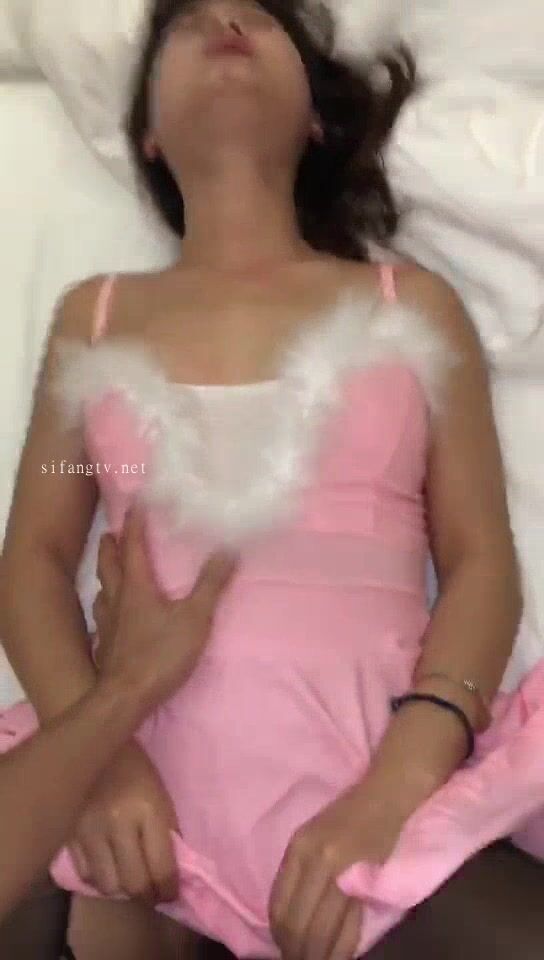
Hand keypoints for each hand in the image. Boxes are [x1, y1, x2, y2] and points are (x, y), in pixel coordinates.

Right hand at [71, 741, 177, 901]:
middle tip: (152, 895)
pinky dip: (98, 877)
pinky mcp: (69, 833)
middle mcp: (118, 824)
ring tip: (128, 880)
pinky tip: (106, 867)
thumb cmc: (134, 766)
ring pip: (107, 885)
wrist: (92, 742)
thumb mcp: (159, 793)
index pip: (161, 867)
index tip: (171, 894)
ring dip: (121, 888)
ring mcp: (90, 830)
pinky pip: (85, 873)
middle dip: (147, 896)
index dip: (168, 889)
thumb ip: (164, 831)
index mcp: (148, 810)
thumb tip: (170, 871)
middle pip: (134, 883)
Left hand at [93, 509, 237, 711]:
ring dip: (106, 575)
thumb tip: (228, 548)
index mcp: (136, 587)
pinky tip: (110, 616)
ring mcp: (108, 625)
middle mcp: (117, 600)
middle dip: (112, 545)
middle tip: (111, 532)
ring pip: (103, 591)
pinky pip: (103, 618)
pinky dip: (106, 607)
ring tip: (110, 568)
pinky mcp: (106, 646)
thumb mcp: (195, 617)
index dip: (135, 523)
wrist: (125, 697)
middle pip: (110, 565)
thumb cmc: (160, 654)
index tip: (136, 502)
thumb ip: (211, 584)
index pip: (134, 546)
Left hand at [269, 783, 405, 959]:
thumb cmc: (349, 815)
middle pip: (298, 923)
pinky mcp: (368, 881)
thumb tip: (288, 919)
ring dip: (318, 955)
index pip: (279, 906)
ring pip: (322, 930)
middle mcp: (316, 859)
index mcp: (298, 847)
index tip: (285, 950)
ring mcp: (343, 872)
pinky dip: (341, 949)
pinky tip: (337, 956)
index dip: (280, 937)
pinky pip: (349, 927)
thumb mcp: (313, 836)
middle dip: (297, 951)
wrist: (387, 795)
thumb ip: (300, 872)